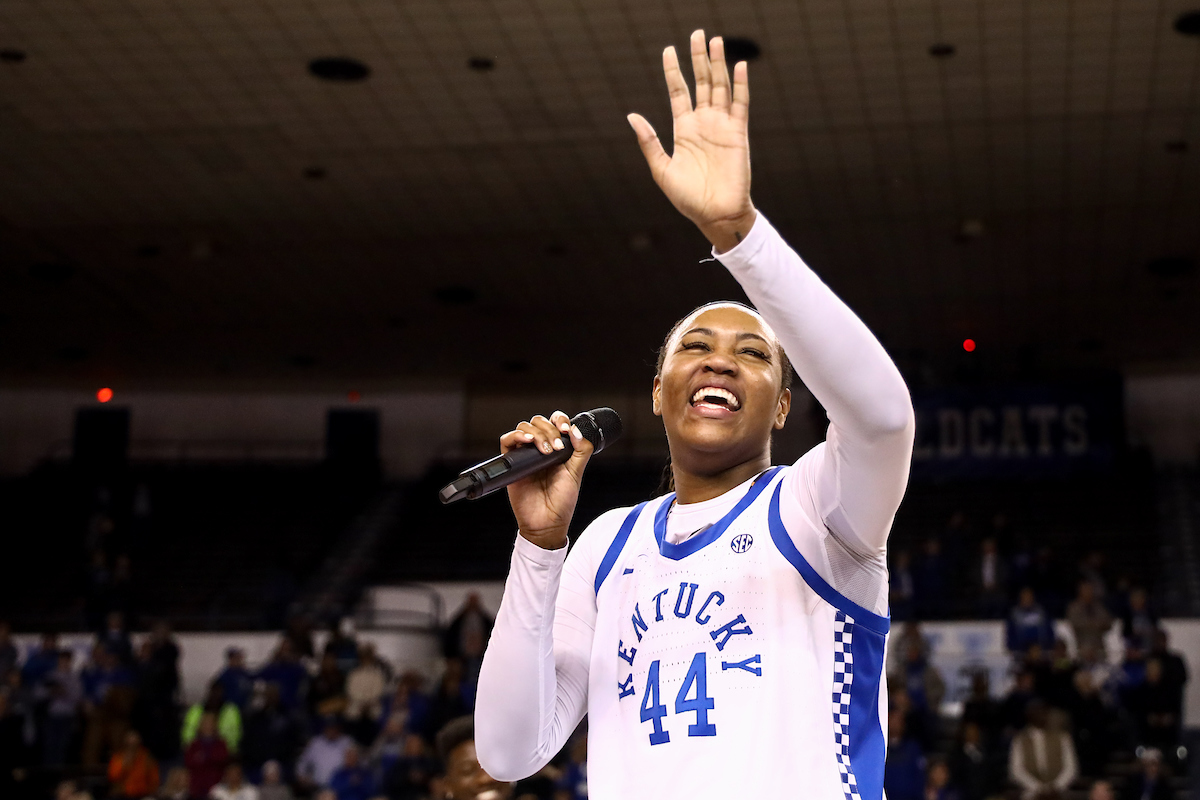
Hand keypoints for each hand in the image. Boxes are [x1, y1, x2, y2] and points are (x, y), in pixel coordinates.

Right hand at [499, 411, 593, 549]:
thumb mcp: (576, 473)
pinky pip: (507, 441)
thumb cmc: (562, 502)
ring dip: (537, 434)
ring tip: (546, 451)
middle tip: (557, 448)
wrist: (547, 522)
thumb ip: (581, 451)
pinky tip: (528, 442)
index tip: (566, 430)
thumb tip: (576, 430)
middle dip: (550, 430)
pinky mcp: (511, 463)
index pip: (555, 423)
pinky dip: (516, 436)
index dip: (560, 420)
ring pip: (524, 428)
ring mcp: (525, 455)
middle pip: (539, 422)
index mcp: (556, 449)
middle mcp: (540, 449)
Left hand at [628, 30, 756, 252]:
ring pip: (720, 87)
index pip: (678, 92)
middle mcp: (703, 123)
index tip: (668, 50)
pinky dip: (740, 85)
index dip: (673, 71)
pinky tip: (739, 66)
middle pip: (700, 82)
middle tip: (696, 33)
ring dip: (718, 64)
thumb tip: (631, 116)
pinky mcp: (738, 134)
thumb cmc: (687, 198)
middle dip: (698, 58)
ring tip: (715, 41)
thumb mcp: (661, 169)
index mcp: (683, 130)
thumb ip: (648, 141)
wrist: (715, 214)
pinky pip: (740, 105)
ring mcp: (721, 126)